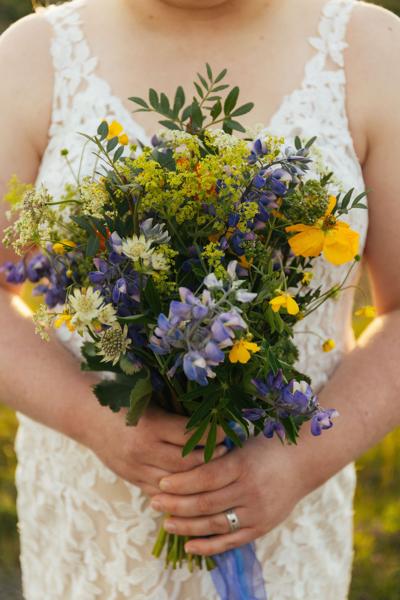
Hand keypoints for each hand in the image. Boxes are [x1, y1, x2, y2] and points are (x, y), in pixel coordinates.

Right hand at [85, 403, 226, 497]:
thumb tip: (209, 418)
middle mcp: (143, 450)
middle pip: (186, 464)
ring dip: (196, 477)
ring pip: (174, 482)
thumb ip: (174, 414)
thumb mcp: (148, 401)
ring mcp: (136, 468)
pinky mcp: (131, 478)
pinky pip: (159, 491)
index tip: (228, 430)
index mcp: (150, 426)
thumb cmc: (122, 401)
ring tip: (214, 469)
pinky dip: (178, 490)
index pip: (189, 436)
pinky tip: (193, 485)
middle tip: (227, 451)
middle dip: (209, 458)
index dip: (212, 434)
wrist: (87, 416)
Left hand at [150, 436, 306, 554]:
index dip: (182, 482)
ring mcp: (257, 512)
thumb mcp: (242, 441)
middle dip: (176, 504)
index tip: (162, 483)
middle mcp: (250, 490)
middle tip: (154, 502)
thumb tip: (180, 453)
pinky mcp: (261, 527)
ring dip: (187, 526)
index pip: (206, 477)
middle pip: (206, 503)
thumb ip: (216, 450)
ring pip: (215, 525)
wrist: (302, 462)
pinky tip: (189, 546)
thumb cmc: (266, 446)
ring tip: (166, 523)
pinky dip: (209, 546)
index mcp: (243, 465)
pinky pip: (231, 541)